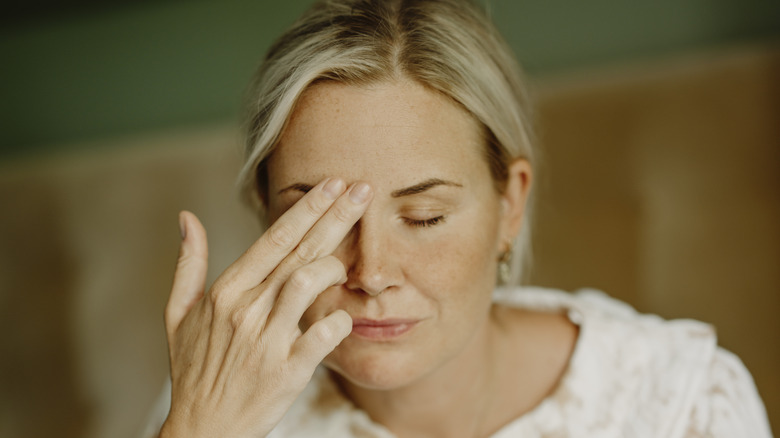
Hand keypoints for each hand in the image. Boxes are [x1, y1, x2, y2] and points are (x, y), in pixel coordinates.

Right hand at [160, 178, 371, 437]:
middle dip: (335, 216)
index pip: (274, 239)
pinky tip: (345, 314)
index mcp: (226, 292)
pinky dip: (339, 321)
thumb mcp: (179, 314)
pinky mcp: (287, 372)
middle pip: (299, 251)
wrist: (203, 429)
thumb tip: (186, 217)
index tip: (332, 185)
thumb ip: (188, 264)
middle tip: (363, 190)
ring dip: (335, 267)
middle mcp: (247, 310)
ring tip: (350, 261)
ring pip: (309, 284)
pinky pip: (322, 336)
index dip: (307, 209)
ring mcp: (267, 341)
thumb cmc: (194, 369)